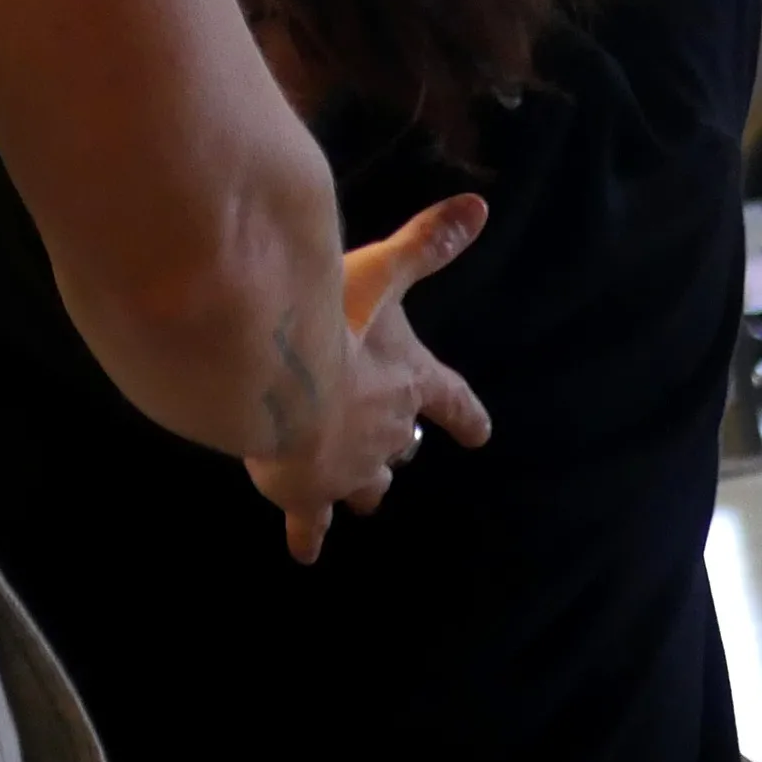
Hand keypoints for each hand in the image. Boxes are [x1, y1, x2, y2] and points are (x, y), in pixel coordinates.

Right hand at [246, 194, 491, 563]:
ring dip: (366, 486)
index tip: (480, 435)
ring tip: (362, 493)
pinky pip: (312, 522)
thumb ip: (425, 245)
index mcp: (410, 383)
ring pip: (367, 485)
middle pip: (402, 446)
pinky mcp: (309, 494)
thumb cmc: (334, 326)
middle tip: (397, 451)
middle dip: (399, 447)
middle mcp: (387, 432)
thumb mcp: (381, 275)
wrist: (280, 386)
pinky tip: (306, 552)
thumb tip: (479, 209)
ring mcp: (348, 468)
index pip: (452, 401)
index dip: (466, 416)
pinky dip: (311, 535)